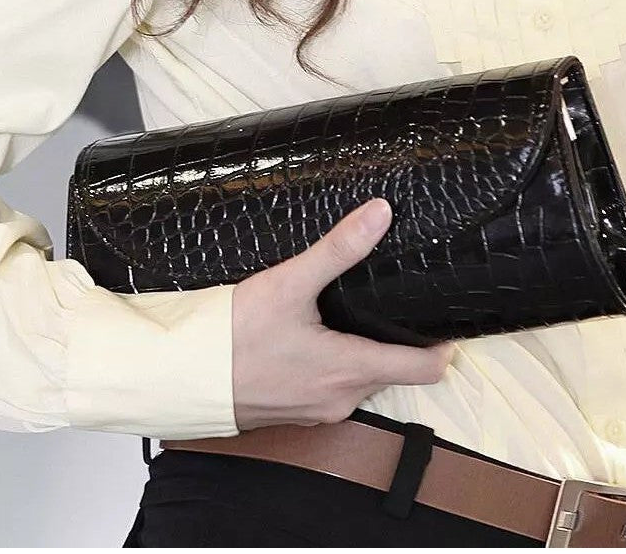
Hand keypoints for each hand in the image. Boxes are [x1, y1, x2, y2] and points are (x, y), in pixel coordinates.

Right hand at [232, 198, 454, 429]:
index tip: (447, 321)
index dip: (442, 346)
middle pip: (393, 371)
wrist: (178, 378)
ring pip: (361, 379)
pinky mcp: (294, 412)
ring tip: (355, 315)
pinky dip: (336, 366)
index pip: (424, 369)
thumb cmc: (234, 335)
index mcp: (351, 370)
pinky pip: (331, 388)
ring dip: (365, 353)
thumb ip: (338, 250)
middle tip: (394, 305)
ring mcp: (316, 410)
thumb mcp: (288, 285)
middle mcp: (341, 399)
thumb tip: (381, 214)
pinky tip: (317, 338)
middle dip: (399, 342)